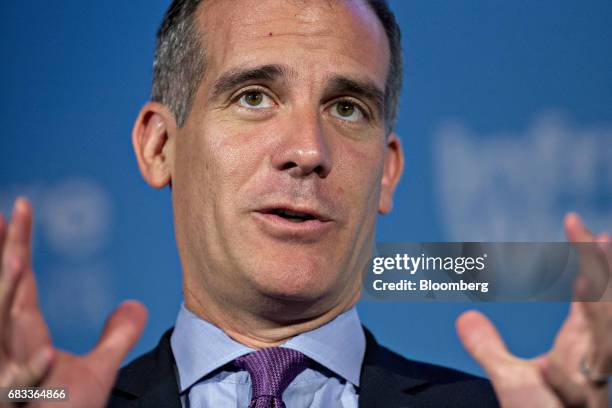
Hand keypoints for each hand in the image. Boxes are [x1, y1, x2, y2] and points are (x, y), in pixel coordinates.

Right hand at [0, 198, 147, 406]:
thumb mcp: (96, 371)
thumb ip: (116, 337)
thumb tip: (135, 305)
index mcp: (26, 337)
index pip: (21, 282)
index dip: (17, 245)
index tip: (17, 208)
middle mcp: (12, 350)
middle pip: (6, 295)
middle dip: (5, 255)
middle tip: (7, 214)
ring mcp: (8, 377)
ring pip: (3, 332)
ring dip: (7, 297)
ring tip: (18, 260)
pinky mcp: (16, 400)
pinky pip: (20, 386)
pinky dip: (29, 371)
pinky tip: (45, 355)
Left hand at [456, 213, 610, 407]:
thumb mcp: (511, 378)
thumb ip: (488, 348)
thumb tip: (465, 317)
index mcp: (578, 347)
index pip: (589, 298)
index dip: (592, 265)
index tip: (588, 229)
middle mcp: (590, 360)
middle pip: (607, 311)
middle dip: (605, 274)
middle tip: (601, 235)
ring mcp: (590, 383)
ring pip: (605, 339)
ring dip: (599, 306)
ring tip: (589, 271)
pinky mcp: (580, 404)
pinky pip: (575, 387)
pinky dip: (563, 376)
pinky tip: (546, 366)